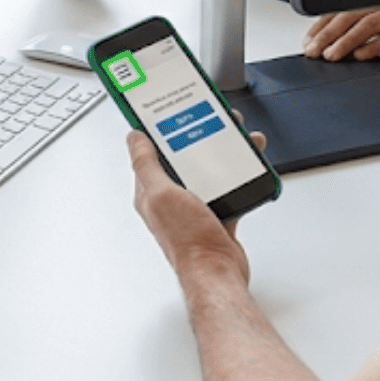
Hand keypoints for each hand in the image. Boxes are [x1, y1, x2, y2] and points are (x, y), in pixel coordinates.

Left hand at [128, 131, 250, 283]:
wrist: (218, 271)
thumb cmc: (189, 240)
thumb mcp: (162, 194)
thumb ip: (146, 165)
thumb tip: (134, 138)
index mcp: (152, 191)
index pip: (151, 151)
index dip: (158, 128)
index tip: (169, 109)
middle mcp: (171, 197)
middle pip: (184, 155)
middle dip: (201, 134)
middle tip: (217, 119)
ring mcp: (194, 205)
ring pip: (208, 167)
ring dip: (224, 152)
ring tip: (239, 140)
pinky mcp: (216, 212)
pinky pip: (226, 184)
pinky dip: (237, 172)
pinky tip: (246, 167)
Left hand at [303, 8, 379, 61]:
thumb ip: (372, 26)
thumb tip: (342, 41)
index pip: (344, 8)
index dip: (322, 24)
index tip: (308, 40)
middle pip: (350, 15)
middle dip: (327, 34)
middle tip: (312, 51)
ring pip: (368, 24)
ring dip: (346, 40)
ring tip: (331, 55)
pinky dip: (375, 45)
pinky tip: (362, 55)